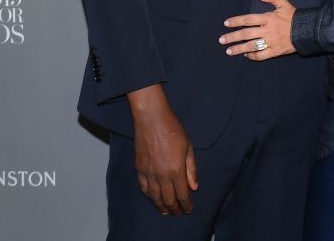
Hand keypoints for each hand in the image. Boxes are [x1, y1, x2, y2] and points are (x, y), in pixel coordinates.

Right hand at [126, 84, 197, 215]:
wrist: (152, 119)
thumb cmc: (173, 129)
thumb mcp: (188, 147)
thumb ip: (191, 169)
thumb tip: (194, 187)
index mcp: (176, 170)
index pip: (182, 194)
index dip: (186, 205)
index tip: (189, 209)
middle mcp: (161, 175)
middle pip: (168, 199)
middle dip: (175, 209)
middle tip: (179, 213)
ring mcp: (149, 173)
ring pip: (155, 197)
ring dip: (161, 206)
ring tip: (166, 211)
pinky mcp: (139, 168)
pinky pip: (144, 188)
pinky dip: (149, 196)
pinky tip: (153, 198)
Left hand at [219, 0, 296, 60]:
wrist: (306, 30)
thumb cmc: (293, 16)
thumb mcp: (283, 3)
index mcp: (268, 18)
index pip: (248, 19)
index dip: (236, 21)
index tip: (226, 23)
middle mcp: (267, 31)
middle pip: (246, 34)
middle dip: (232, 37)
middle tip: (222, 40)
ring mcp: (270, 42)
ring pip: (251, 46)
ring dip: (239, 48)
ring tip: (228, 51)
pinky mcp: (275, 51)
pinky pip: (261, 55)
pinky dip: (252, 56)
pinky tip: (246, 55)